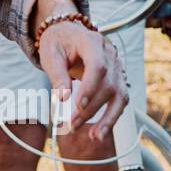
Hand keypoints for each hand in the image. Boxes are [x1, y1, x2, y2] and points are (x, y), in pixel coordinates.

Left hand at [36, 22, 128, 142]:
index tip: (78, 105)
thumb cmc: (58, 43)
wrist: (67, 34)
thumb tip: (62, 98)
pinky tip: (99, 131)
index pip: (98, 65)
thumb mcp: (50, 54)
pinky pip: (120, 100)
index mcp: (92, 41)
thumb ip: (57, 74)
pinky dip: (111, 116)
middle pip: (108, 84)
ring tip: (94, 136)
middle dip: (91, 108)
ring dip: (108, 118)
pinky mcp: (117, 79)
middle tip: (72, 124)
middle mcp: (110, 53)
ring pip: (120, 95)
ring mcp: (117, 66)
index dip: (91, 86)